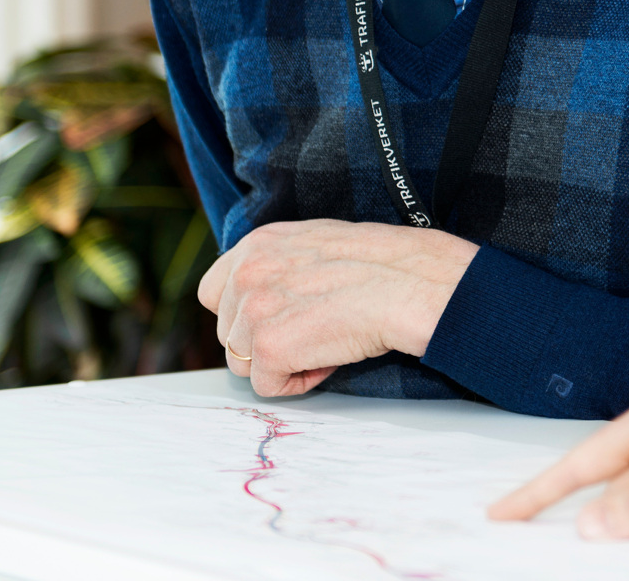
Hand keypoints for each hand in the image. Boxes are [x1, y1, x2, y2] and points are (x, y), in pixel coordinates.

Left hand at [197, 219, 476, 397]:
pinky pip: (268, 386)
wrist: (414, 284)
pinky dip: (299, 381)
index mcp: (258, 243)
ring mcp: (253, 311)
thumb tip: (267, 295)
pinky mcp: (269, 348)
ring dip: (282, 363)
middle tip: (313, 332)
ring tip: (325, 342)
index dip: (243, 314)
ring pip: (243, 363)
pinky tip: (330, 358)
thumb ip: (281, 263)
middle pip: (227, 333)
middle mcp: (246, 272)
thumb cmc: (384, 264)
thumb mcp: (318, 243)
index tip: (277, 319)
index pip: (214, 291)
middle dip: (265, 341)